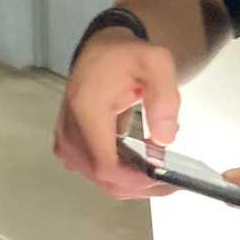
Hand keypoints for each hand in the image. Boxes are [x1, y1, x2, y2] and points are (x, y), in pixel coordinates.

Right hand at [53, 30, 181, 199]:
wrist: (100, 52)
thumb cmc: (127, 56)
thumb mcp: (156, 63)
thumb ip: (164, 98)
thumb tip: (165, 140)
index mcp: (86, 110)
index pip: (106, 165)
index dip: (136, 180)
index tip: (164, 179)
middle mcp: (69, 131)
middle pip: (105, 179)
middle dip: (141, 186)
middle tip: (173, 182)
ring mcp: (66, 142)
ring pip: (102, 182)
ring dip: (133, 185)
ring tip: (163, 177)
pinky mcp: (68, 147)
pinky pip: (96, 174)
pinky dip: (121, 178)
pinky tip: (142, 170)